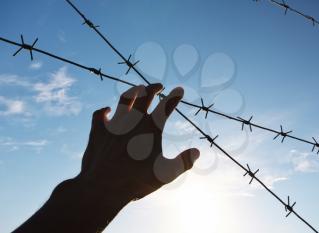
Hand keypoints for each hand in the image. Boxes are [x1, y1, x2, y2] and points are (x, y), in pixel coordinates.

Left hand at [80, 83, 199, 201]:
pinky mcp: (98, 131)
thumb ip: (184, 162)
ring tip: (138, 88)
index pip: (166, 106)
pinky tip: (108, 110)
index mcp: (150, 128)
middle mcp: (132, 121)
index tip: (179, 89)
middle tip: (159, 86)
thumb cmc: (136, 181)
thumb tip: (197, 152)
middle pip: (145, 95)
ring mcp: (114, 124)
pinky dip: (104, 110)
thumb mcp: (166, 174)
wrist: (103, 187)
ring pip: (125, 99)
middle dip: (153, 87)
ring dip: (133, 91)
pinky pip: (100, 114)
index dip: (174, 96)